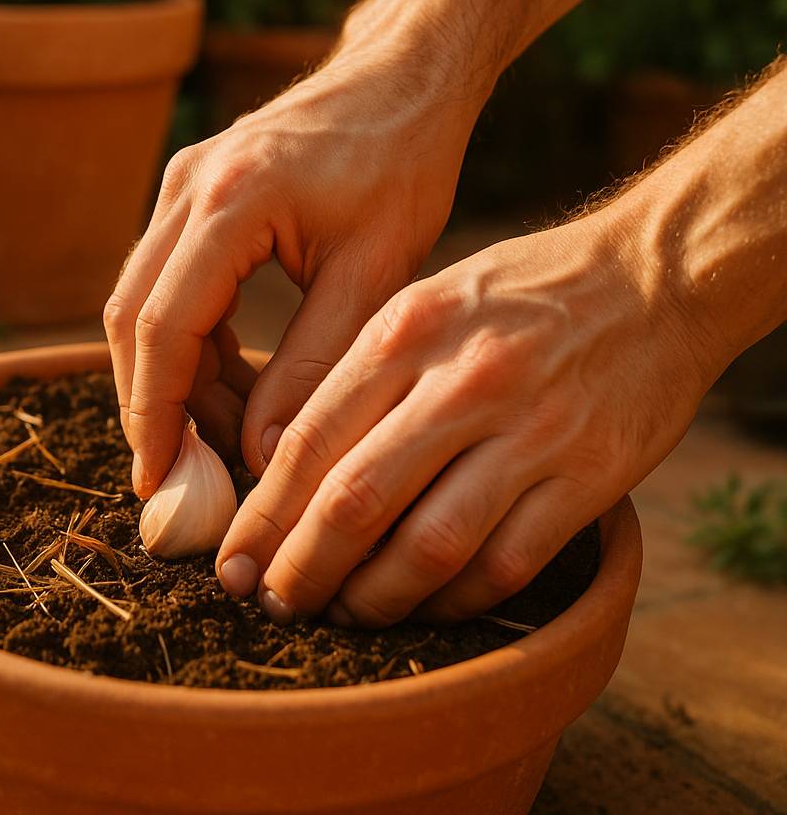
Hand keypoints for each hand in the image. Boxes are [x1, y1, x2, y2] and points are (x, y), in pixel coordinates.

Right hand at [104, 45, 481, 500]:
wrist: (403, 77)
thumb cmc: (403, 164)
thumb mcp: (373, 274)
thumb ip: (314, 365)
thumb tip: (263, 455)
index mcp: (232, 200)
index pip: (165, 326)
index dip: (155, 412)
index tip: (158, 477)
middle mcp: (186, 186)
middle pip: (132, 317)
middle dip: (150, 404)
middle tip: (182, 474)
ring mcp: (179, 184)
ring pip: (141, 303)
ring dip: (171, 376)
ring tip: (222, 438)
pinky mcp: (189, 192)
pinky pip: (166, 282)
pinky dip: (189, 341)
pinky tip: (232, 385)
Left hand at [216, 209, 719, 625]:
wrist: (658, 276)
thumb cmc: (520, 294)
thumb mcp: (424, 302)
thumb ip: (359, 375)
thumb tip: (278, 464)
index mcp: (405, 332)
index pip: (309, 440)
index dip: (261, 515)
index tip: (232, 562)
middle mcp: (462, 381)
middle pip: (355, 500)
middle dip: (301, 568)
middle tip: (272, 603)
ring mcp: (531, 432)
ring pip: (429, 545)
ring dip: (375, 596)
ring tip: (344, 613)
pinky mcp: (591, 477)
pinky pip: (506, 563)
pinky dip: (456, 598)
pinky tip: (427, 605)